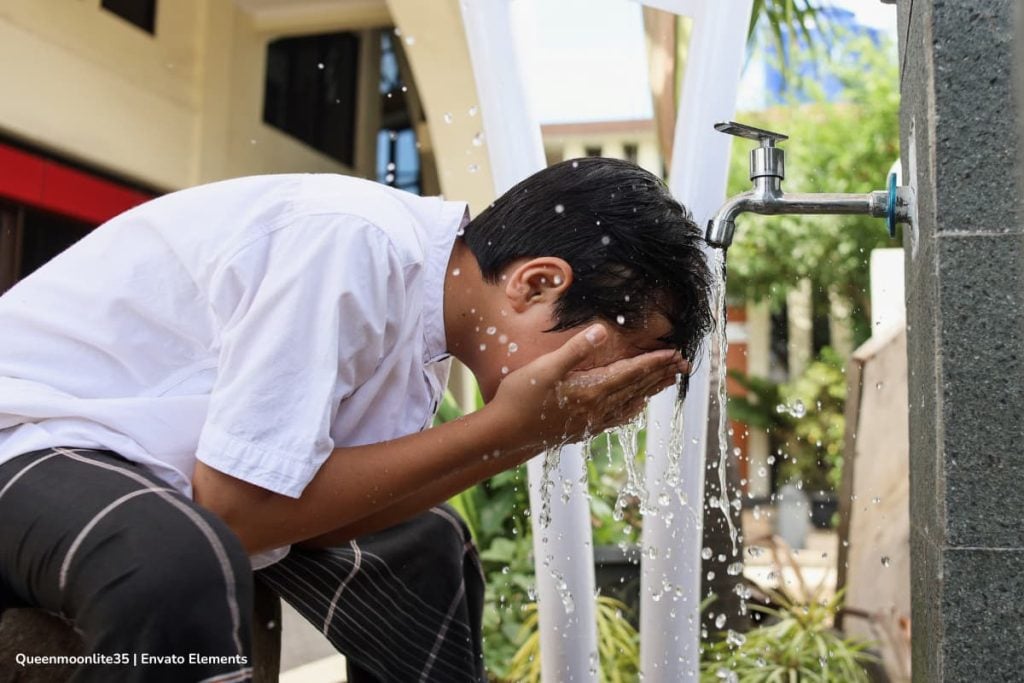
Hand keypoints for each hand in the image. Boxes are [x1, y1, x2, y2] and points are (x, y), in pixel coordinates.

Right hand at [489, 323, 688, 451]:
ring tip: (669, 382)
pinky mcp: (582, 429)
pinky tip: (636, 408)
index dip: (654, 362)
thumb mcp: (545, 368)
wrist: (504, 435)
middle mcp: (597, 408)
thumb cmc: (521, 398)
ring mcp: (591, 421)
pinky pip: (616, 418)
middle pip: (637, 389)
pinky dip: (632, 409)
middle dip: (661, 375)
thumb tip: (602, 331)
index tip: (675, 353)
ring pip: (630, 403)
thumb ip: (575, 350)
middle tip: (684, 365)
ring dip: (651, 391)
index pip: (631, 373)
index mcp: (592, 391)